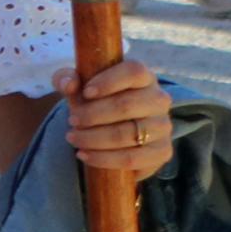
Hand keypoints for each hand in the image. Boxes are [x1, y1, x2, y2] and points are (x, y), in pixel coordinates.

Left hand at [60, 55, 179, 180]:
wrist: (113, 130)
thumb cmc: (96, 100)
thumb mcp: (78, 86)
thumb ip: (67, 78)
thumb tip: (69, 84)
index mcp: (144, 77)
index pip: (134, 72)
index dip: (109, 81)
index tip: (85, 92)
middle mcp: (159, 100)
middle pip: (126, 105)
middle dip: (92, 115)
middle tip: (72, 120)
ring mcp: (163, 126)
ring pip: (127, 134)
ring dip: (94, 138)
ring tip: (73, 138)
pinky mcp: (162, 152)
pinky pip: (132, 158)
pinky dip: (104, 159)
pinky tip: (84, 155)